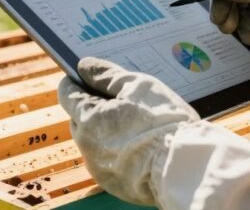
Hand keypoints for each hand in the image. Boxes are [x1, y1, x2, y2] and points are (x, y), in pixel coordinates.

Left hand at [57, 57, 198, 205]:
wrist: (182, 166)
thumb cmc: (162, 121)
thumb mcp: (137, 85)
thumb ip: (106, 74)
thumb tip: (84, 66)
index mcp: (89, 118)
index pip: (67, 93)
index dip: (77, 82)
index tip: (89, 77)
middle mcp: (86, 145)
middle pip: (79, 117)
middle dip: (93, 107)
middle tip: (121, 100)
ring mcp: (98, 167)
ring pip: (93, 140)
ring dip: (105, 129)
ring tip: (135, 123)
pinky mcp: (111, 182)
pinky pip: (106, 160)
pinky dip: (116, 150)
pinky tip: (138, 144)